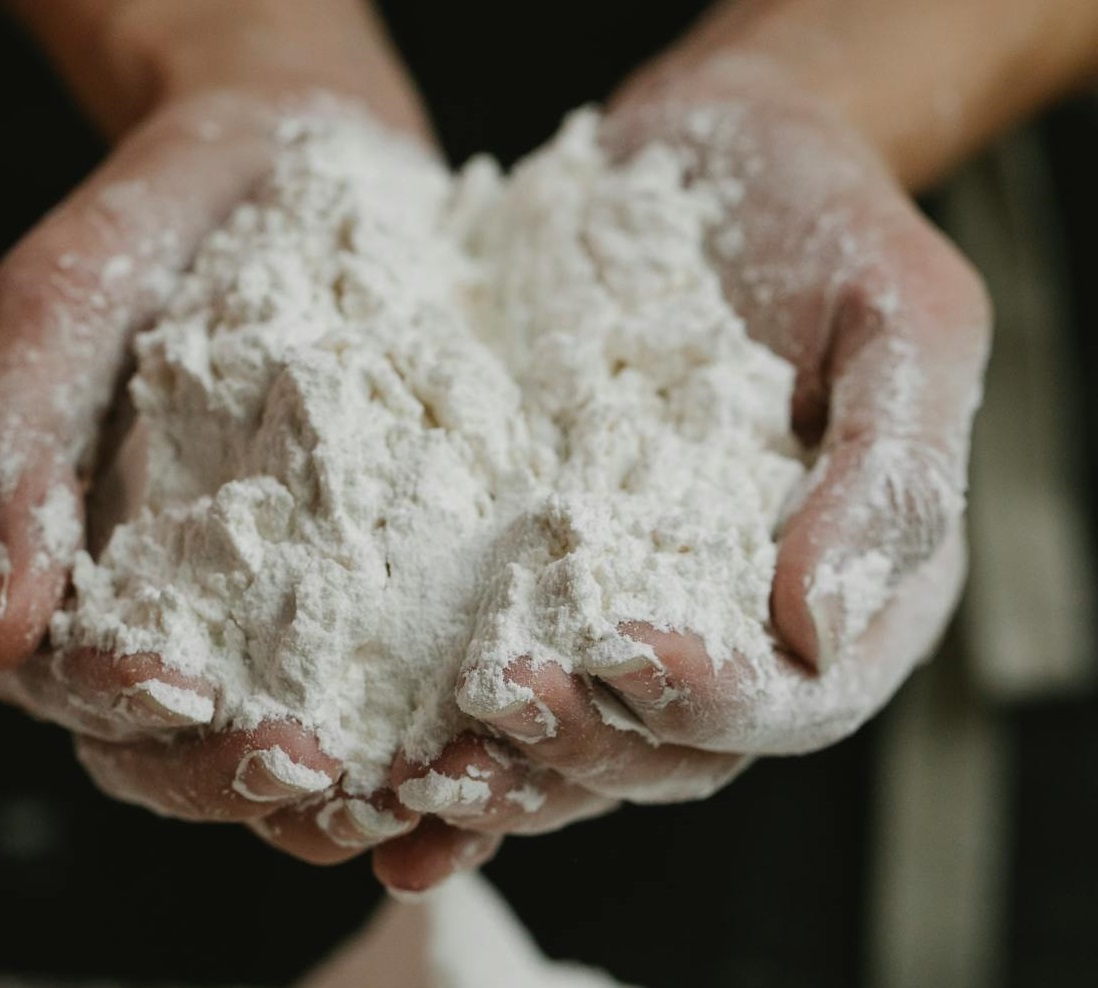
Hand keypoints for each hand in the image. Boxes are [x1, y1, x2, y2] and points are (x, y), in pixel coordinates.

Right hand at [0, 0, 505, 889]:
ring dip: (340, 788)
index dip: (118, 706)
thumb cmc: (163, 220)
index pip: (73, 684)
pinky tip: (475, 736)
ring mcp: (279, 611)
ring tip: (409, 782)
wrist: (297, 150)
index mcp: (74, 569)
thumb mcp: (61, 307)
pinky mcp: (375, 586)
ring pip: (289, 749)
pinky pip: (393, 686)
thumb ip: (8, 457)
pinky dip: (423, 730)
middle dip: (237, 774)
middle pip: (179, 751)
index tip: (183, 690)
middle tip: (315, 767)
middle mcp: (173, 613)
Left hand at [440, 58, 988, 803]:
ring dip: (502, 767)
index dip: (712, 699)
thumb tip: (824, 629)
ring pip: (579, 732)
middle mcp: (742, 623)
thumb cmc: (828, 222)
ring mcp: (637, 600)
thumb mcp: (903, 319)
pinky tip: (379, 750)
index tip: (626, 651)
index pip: (796, 697)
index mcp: (854, 590)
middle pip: (672, 745)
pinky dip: (444, 717)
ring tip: (418, 770)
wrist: (705, 153)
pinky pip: (500, 658)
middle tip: (495, 701)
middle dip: (584, 741)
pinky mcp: (545, 568)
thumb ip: (893, 475)